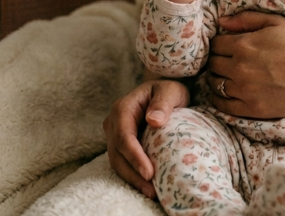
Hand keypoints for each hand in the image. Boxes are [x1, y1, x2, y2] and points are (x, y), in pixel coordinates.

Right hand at [103, 79, 188, 198]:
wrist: (164, 94)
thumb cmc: (169, 91)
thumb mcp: (170, 91)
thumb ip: (163, 103)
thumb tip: (153, 120)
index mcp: (123, 108)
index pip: (124, 136)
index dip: (134, 156)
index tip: (149, 172)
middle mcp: (114, 123)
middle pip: (117, 153)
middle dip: (133, 173)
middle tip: (151, 190)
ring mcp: (115, 135)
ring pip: (117, 162)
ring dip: (132, 179)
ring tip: (151, 193)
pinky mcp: (121, 145)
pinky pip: (123, 163)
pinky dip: (133, 175)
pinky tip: (148, 186)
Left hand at [206, 11, 284, 117]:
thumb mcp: (277, 22)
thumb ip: (247, 19)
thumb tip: (221, 21)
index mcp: (244, 45)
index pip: (216, 44)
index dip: (220, 43)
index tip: (227, 46)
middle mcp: (240, 68)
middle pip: (213, 64)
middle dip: (218, 60)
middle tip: (227, 61)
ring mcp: (245, 91)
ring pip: (215, 84)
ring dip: (217, 79)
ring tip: (227, 76)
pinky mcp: (252, 109)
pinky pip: (223, 106)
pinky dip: (219, 100)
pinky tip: (224, 94)